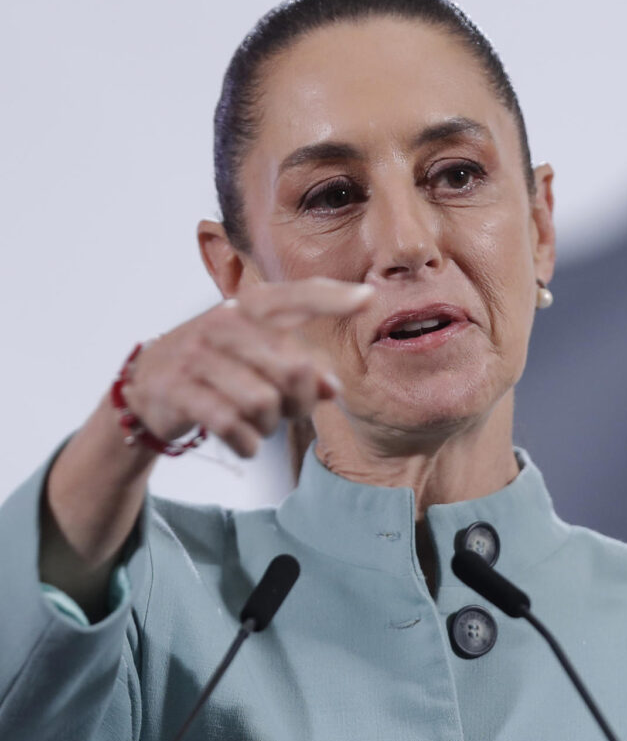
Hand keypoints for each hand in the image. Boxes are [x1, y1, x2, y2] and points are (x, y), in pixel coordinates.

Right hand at [121, 278, 372, 456]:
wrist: (144, 387)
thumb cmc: (214, 367)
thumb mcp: (254, 358)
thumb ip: (298, 369)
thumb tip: (334, 389)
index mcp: (245, 308)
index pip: (294, 296)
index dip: (332, 297)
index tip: (368, 299)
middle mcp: (222, 324)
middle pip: (292, 370)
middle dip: (302, 403)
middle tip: (290, 413)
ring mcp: (197, 356)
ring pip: (263, 402)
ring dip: (271, 426)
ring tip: (260, 426)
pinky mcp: (178, 390)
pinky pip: (231, 424)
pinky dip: (248, 443)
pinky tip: (246, 444)